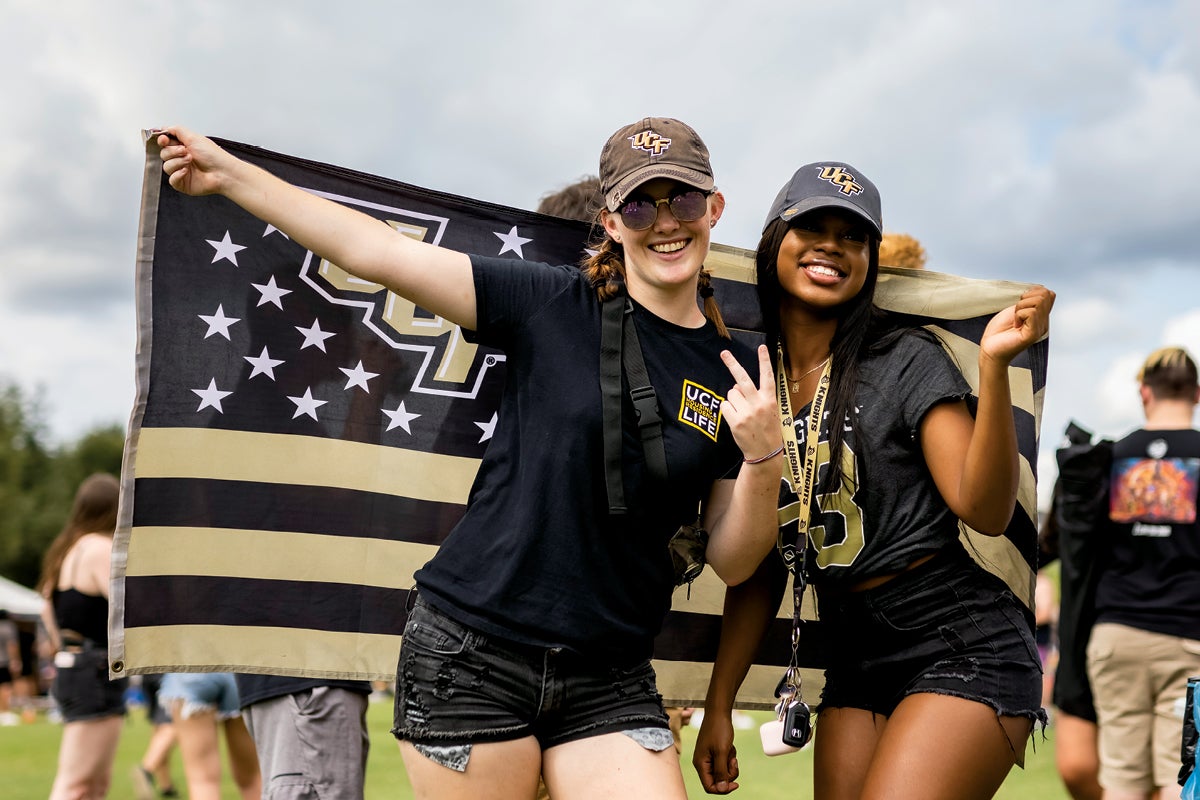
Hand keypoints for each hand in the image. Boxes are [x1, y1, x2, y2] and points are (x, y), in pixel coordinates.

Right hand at [155, 126, 236, 196]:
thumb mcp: (194, 137)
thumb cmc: (214, 156)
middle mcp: (181, 159)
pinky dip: (177, 174)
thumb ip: (177, 130)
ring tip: (190, 160)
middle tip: (185, 151)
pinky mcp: (182, 184)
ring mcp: (181, 172)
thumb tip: (165, 127)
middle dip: (173, 151)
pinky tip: (186, 171)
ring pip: (166, 166)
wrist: (223, 172)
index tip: (164, 139)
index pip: (165, 143)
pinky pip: (171, 179)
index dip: (162, 140)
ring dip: (177, 162)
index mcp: (184, 147)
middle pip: (163, 154)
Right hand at [693, 709, 739, 793]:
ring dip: (730, 765)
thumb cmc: (718, 729)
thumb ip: (721, 772)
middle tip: (733, 761)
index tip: (736, 784)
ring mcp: (708, 758)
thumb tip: (721, 789)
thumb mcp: (722, 752)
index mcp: (700, 764)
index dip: (723, 789)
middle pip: (717, 780)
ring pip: (722, 772)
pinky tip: (730, 747)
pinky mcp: (714, 753)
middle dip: (728, 773)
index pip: (709, 787)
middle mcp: (702, 763)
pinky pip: (724, 763)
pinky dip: (729, 758)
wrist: (719, 712)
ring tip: (731, 752)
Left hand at [721, 345, 781, 463]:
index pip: (768, 377)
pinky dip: (727, 410)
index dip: (765, 361)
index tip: (761, 347)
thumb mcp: (769, 411)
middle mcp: (759, 404)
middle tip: (724, 353)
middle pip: (743, 379)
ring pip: (731, 394)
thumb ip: (756, 397)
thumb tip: (736, 386)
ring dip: (733, 399)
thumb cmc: (767, 430)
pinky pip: (724, 406)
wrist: (765, 453)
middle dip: (732, 364)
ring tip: (742, 412)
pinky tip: (736, 419)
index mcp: (770, 400)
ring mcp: (747, 412)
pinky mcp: (736, 421)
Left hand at [979, 285, 1054, 366]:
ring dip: (1020, 307)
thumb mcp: (1015, 309)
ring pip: (1038, 301)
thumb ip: (1029, 301)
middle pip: (1045, 294)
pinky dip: (1018, 315)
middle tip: (1016, 314)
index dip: (1033, 292)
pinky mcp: (1033, 334)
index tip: (1020, 305)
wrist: (990, 349)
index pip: (1048, 294)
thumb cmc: (999, 331)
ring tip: (1015, 320)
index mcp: (1040, 315)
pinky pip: (1031, 312)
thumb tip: (1040, 289)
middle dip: (1026, 298)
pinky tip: (1015, 326)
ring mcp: (1040, 328)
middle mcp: (1043, 322)